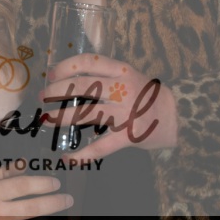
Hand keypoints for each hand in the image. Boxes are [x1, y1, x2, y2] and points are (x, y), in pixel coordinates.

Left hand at [40, 54, 177, 159]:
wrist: (177, 117)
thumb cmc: (147, 96)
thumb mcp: (129, 77)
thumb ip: (106, 76)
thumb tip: (69, 80)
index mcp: (122, 71)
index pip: (89, 62)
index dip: (66, 67)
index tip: (51, 75)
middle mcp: (122, 89)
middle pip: (82, 86)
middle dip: (56, 91)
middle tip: (42, 98)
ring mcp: (125, 113)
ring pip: (86, 114)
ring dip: (61, 117)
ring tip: (45, 120)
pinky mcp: (128, 136)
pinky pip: (101, 147)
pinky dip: (82, 155)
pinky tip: (67, 158)